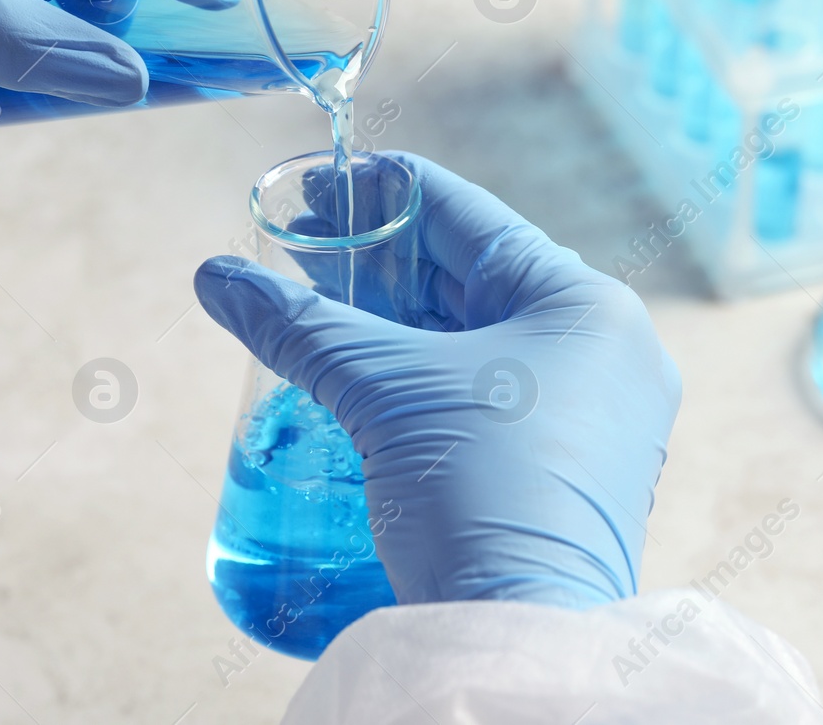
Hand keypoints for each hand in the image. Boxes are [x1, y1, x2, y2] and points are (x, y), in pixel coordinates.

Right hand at [194, 153, 680, 609]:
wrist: (516, 634)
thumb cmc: (474, 493)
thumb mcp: (381, 391)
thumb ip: (297, 325)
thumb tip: (216, 277)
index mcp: (584, 306)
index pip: (466, 217)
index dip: (380, 193)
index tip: (316, 187)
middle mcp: (606, 353)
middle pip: (471, 279)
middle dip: (380, 265)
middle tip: (303, 249)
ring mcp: (597, 419)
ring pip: (478, 342)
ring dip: (398, 325)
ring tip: (321, 309)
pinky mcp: (571, 475)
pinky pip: (489, 398)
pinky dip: (425, 379)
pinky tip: (365, 380)